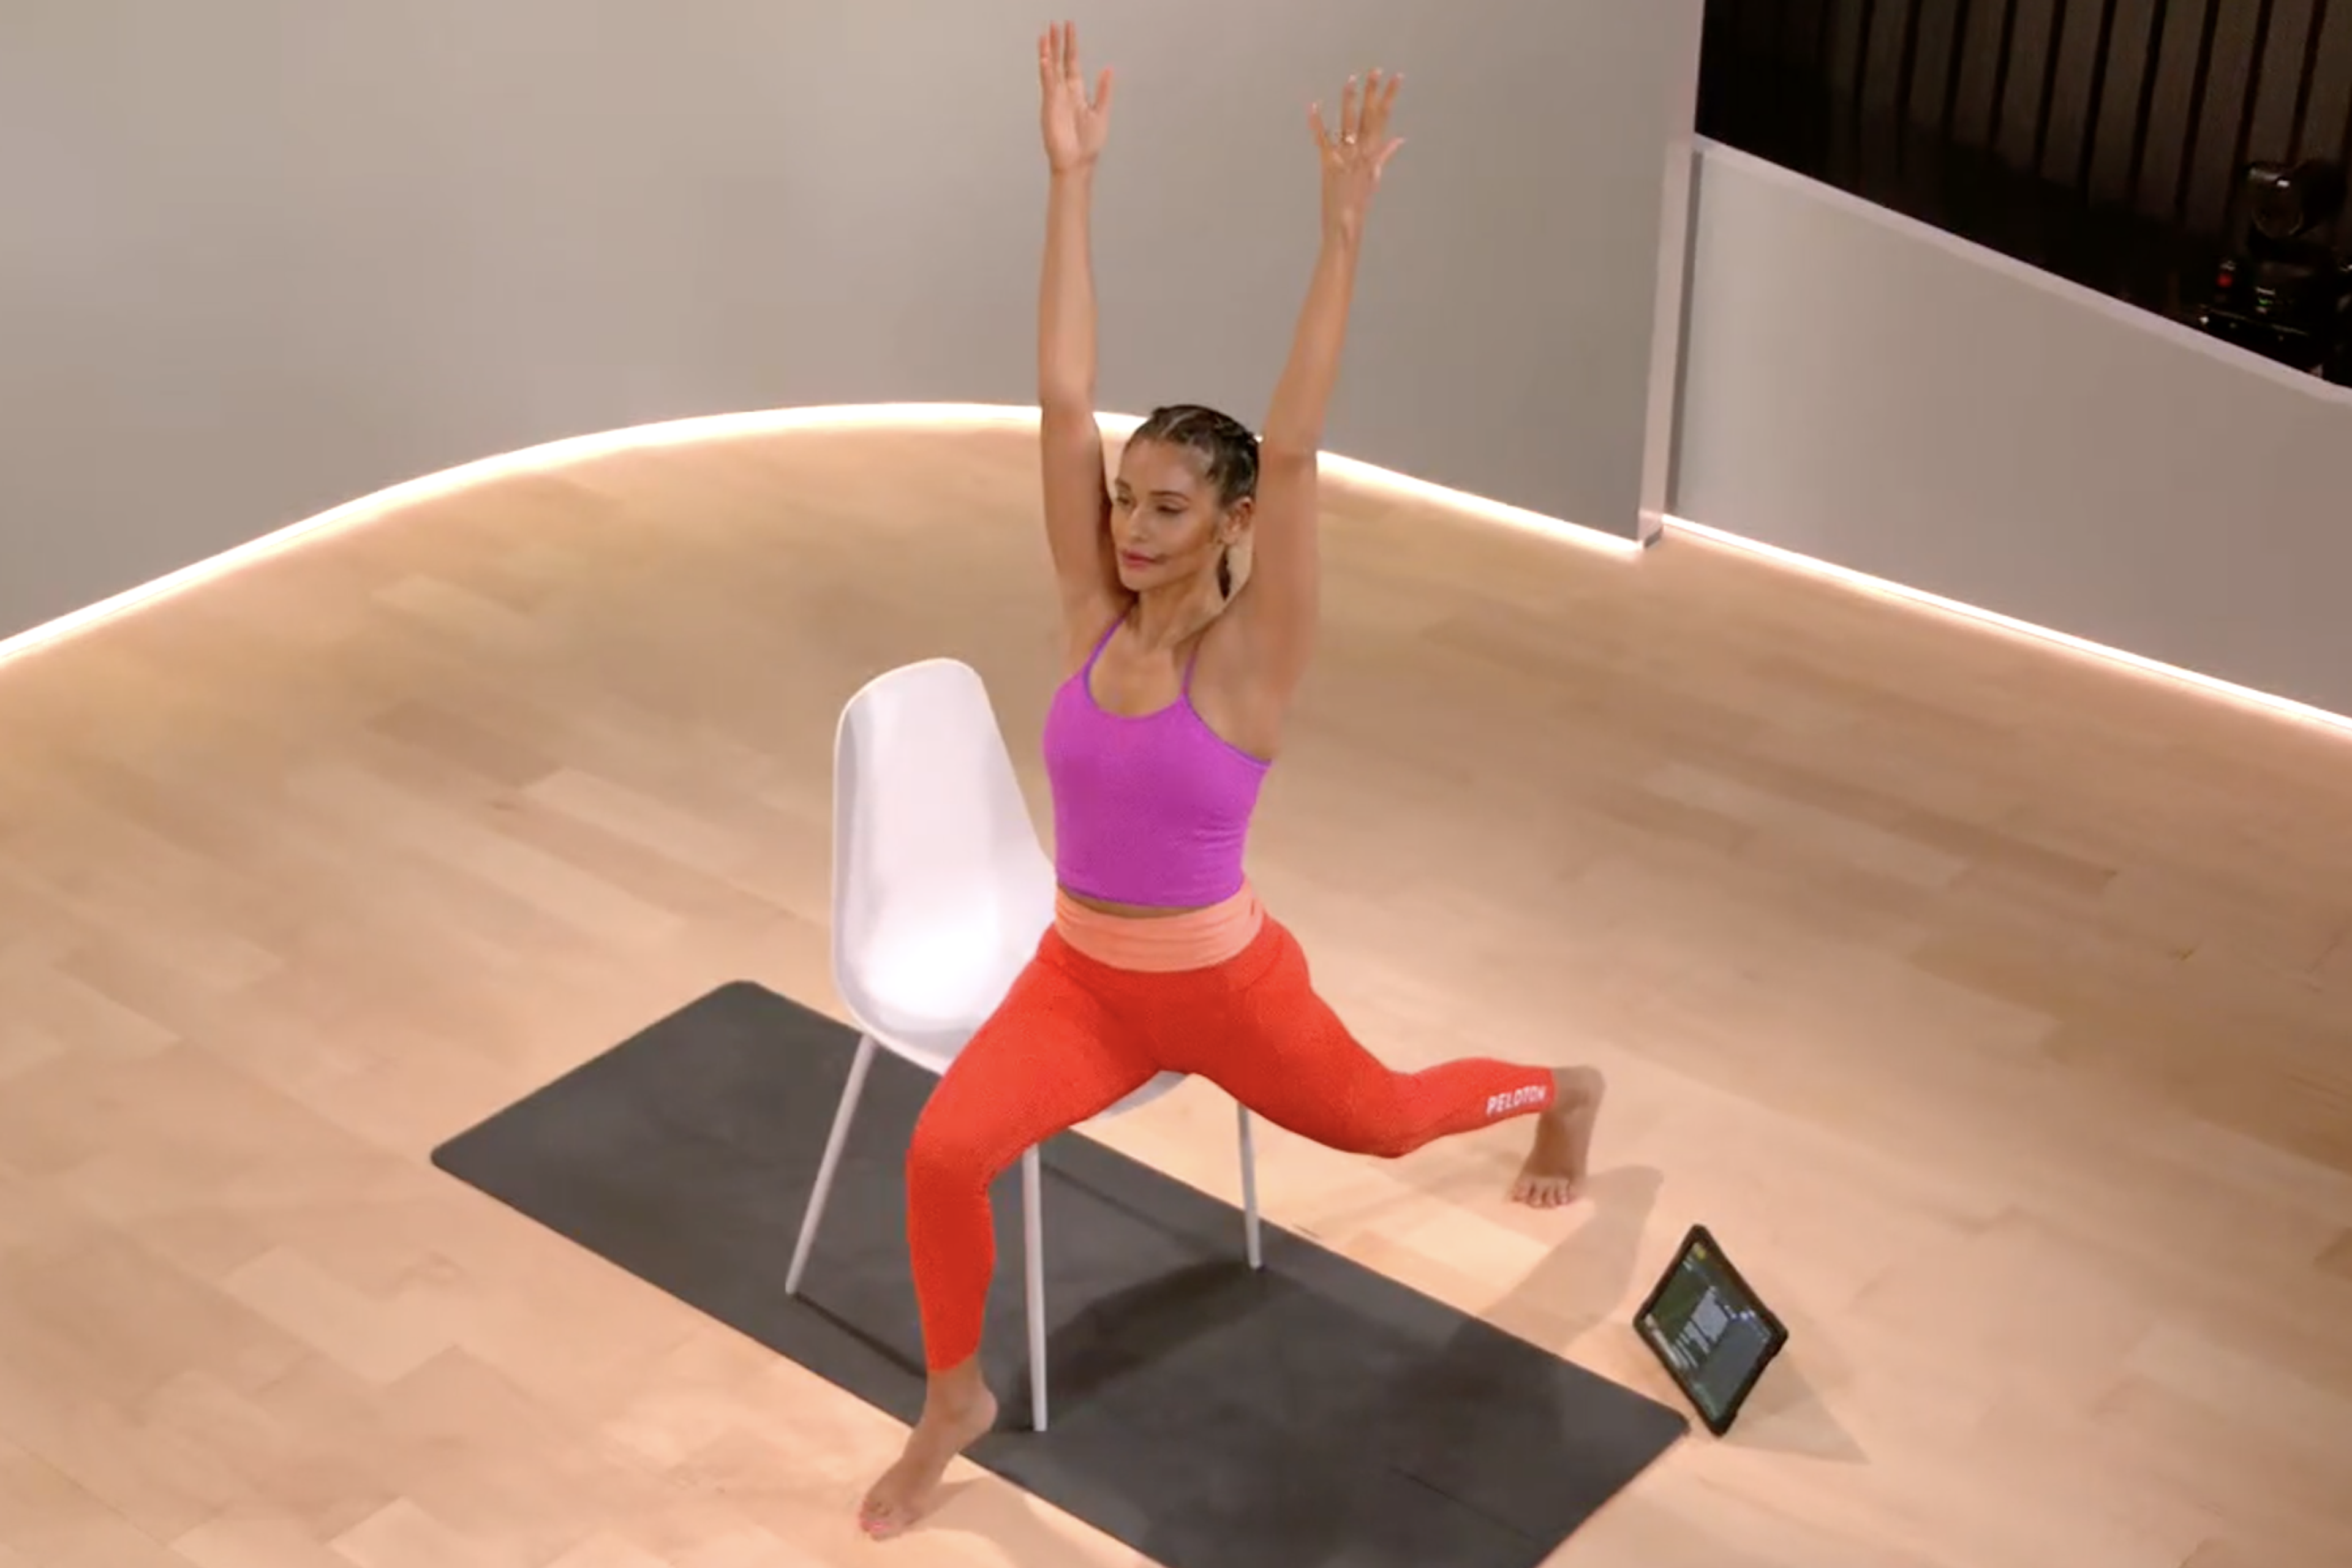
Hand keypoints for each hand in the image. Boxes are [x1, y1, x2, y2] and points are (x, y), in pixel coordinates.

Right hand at [1038, 21, 1112, 173]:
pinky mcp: (1049, 107)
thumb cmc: (1088, 144)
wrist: (1077, 162)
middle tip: (1053, 24)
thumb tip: (1108, 69)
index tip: (1068, 28)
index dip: (1071, 45)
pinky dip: (1046, 72)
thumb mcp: (1101, 112)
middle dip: (1057, 43)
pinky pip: (1047, 85)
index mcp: (1077, 93)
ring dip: (1047, 53)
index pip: (1072, 63)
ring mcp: (1055, 99)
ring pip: (1050, 70)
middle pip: (1059, 62)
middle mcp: (1064, 93)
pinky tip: (1045, 59)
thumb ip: (1104, 90)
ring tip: (1045, 35)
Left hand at [1309, 69, 1404, 238]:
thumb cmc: (1359, 203)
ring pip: (1348, 123)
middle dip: (1372, 92)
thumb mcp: (1375, 178)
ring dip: (1349, 101)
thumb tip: (1399, 139)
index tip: (1396, 78)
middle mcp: (1361, 152)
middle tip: (1375, 70)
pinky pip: (1322, 139)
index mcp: (1373, 154)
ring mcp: (1345, 157)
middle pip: (1368, 116)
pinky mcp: (1327, 164)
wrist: (1345, 226)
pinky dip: (1316, 122)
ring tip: (1351, 80)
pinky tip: (1313, 105)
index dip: (1389, 97)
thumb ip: (1385, 156)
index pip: (1384, 118)